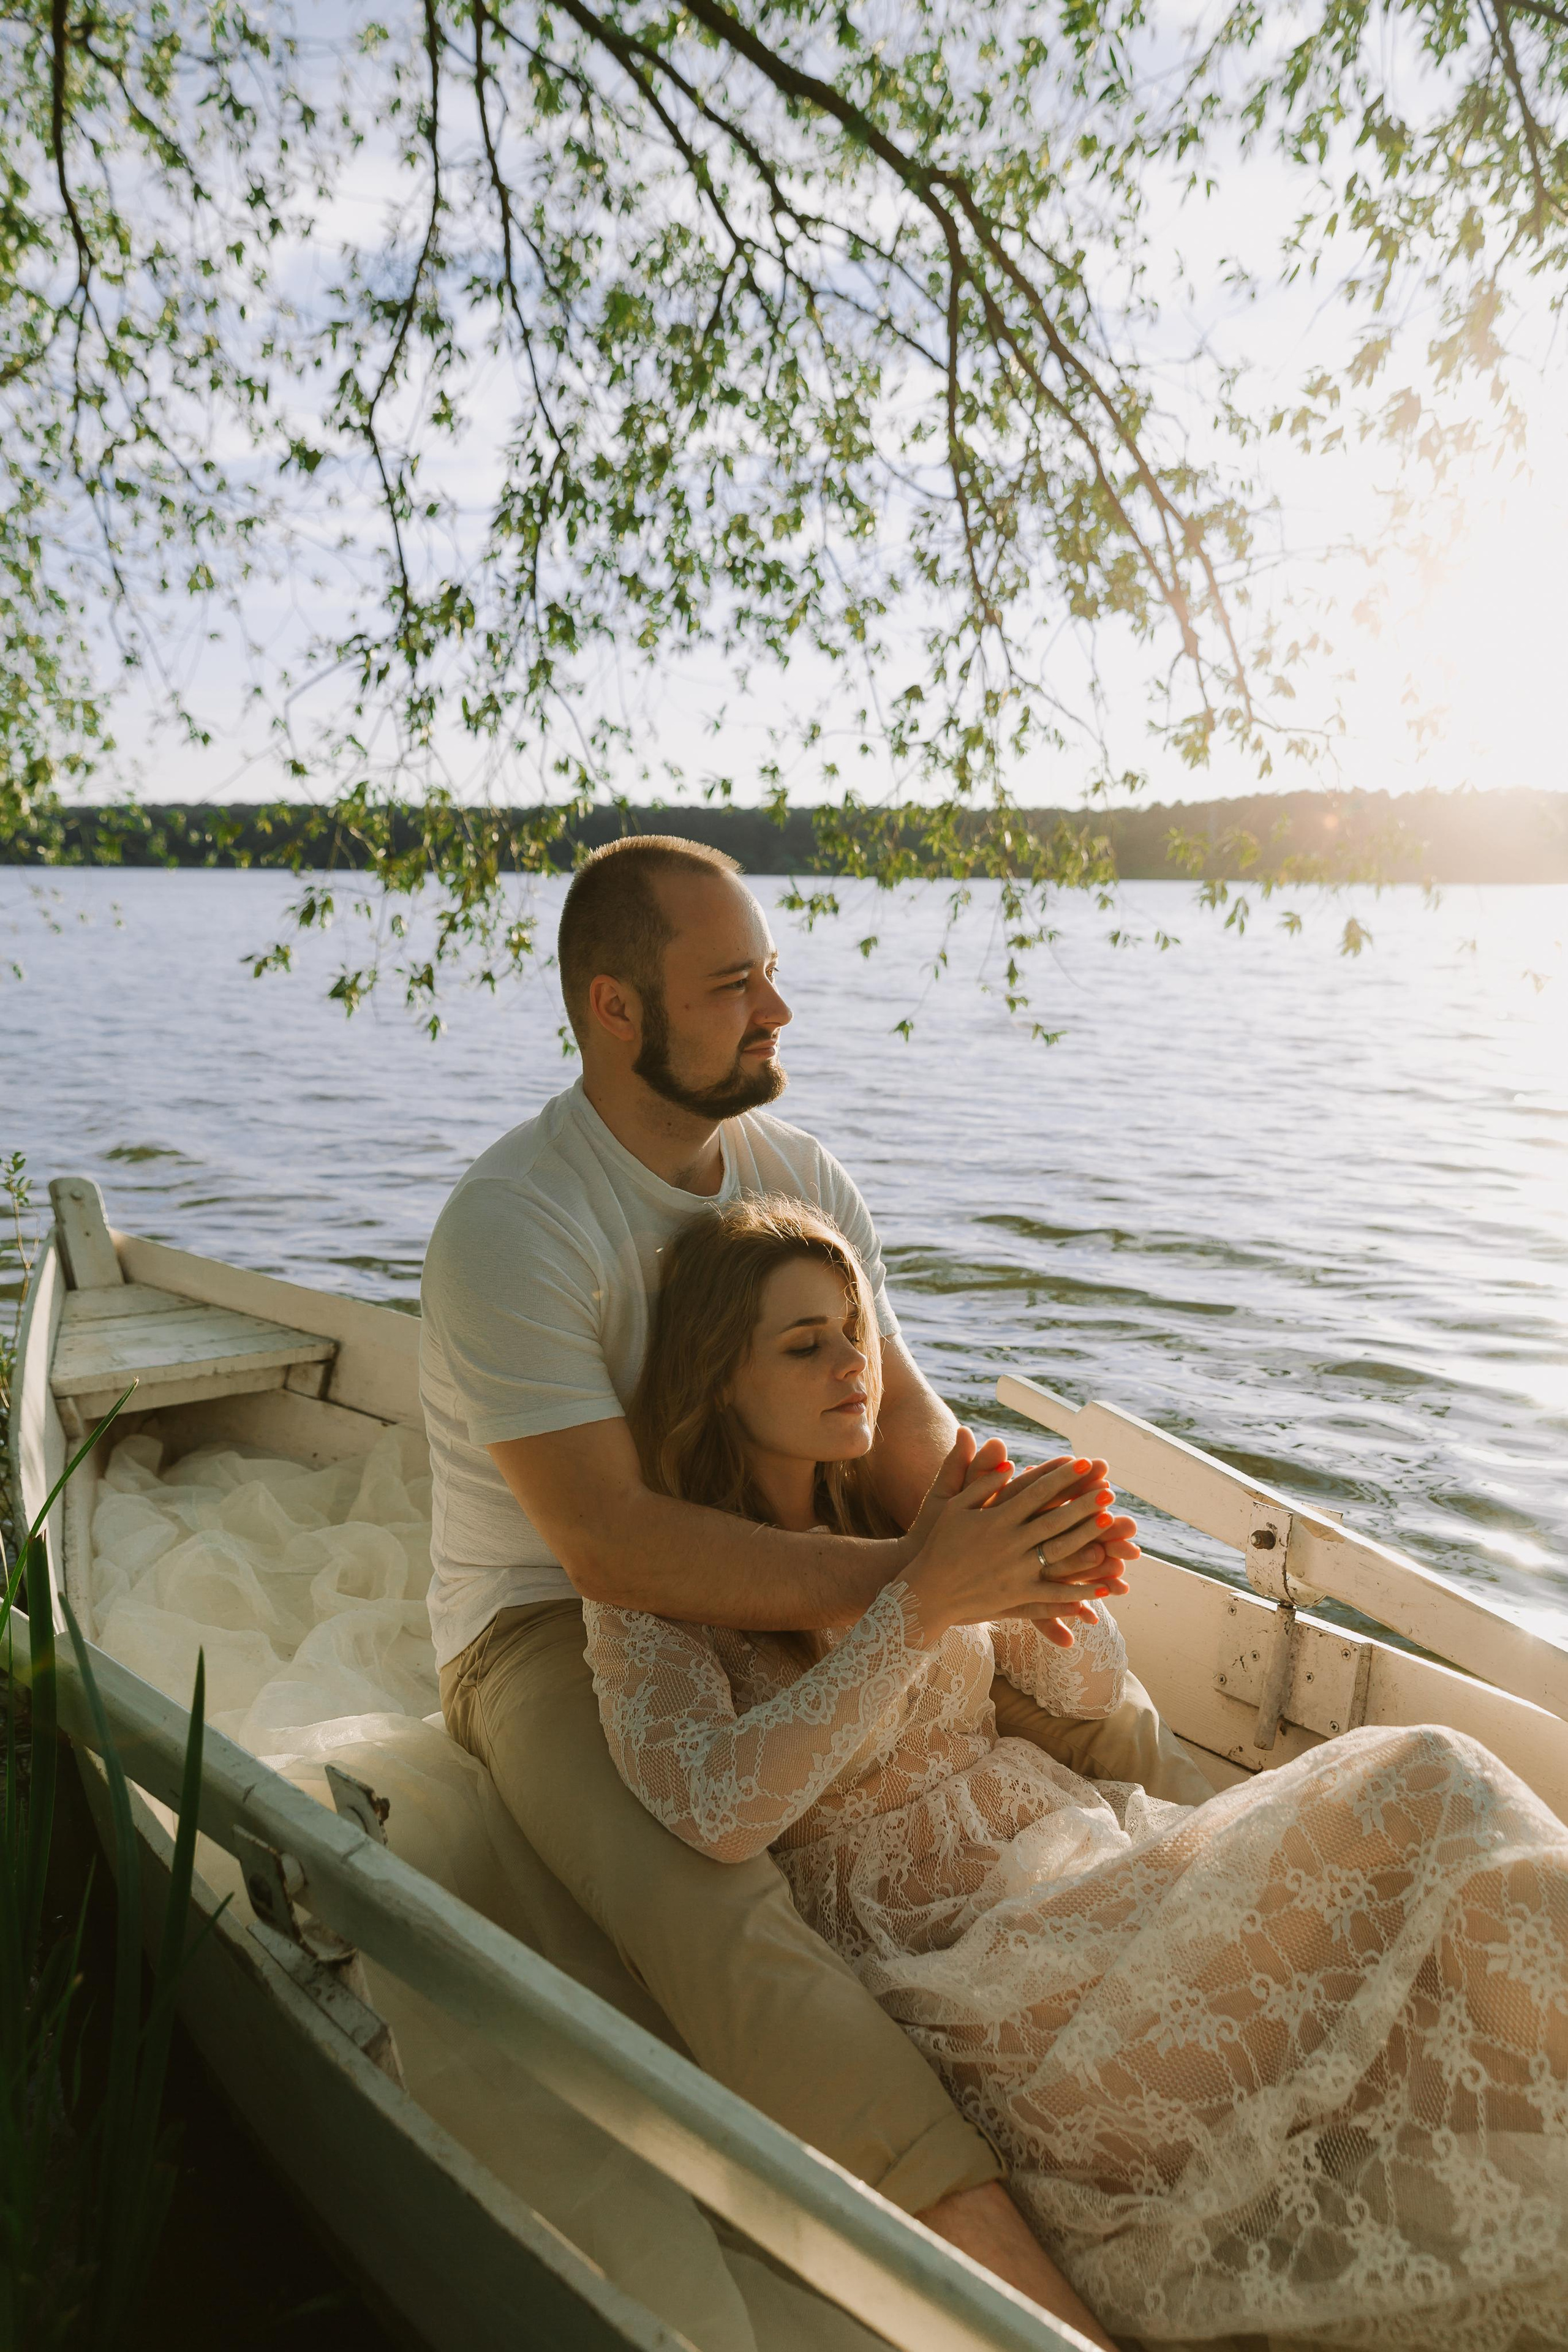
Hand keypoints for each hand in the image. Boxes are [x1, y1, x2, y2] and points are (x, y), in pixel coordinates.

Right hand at [902, 1450, 1133, 1646]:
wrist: (926, 1591)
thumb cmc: (938, 1543)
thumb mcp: (952, 1505)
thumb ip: (981, 1481)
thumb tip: (1010, 1459)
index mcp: (996, 1518)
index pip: (1036, 1492)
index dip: (1062, 1477)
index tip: (1084, 1463)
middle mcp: (1009, 1544)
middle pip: (1054, 1520)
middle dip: (1083, 1504)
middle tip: (1109, 1491)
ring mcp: (1015, 1572)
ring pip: (1059, 1554)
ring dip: (1087, 1538)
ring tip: (1111, 1525)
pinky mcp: (1018, 1597)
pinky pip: (1054, 1594)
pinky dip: (1079, 1591)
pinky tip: (1104, 1588)